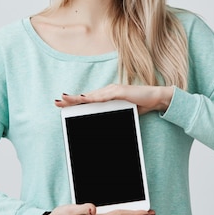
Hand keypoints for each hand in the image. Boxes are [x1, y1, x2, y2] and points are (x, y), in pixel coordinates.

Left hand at [55, 84, 174, 114]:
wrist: (156, 98)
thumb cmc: (140, 105)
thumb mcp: (123, 112)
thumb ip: (113, 114)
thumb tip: (103, 123)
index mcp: (107, 96)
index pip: (88, 99)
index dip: (75, 101)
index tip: (62, 105)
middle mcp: (108, 91)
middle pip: (85, 96)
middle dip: (71, 99)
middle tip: (57, 102)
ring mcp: (113, 90)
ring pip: (92, 95)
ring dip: (78, 98)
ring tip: (65, 100)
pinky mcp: (120, 91)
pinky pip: (105, 96)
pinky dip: (95, 98)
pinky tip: (85, 99)